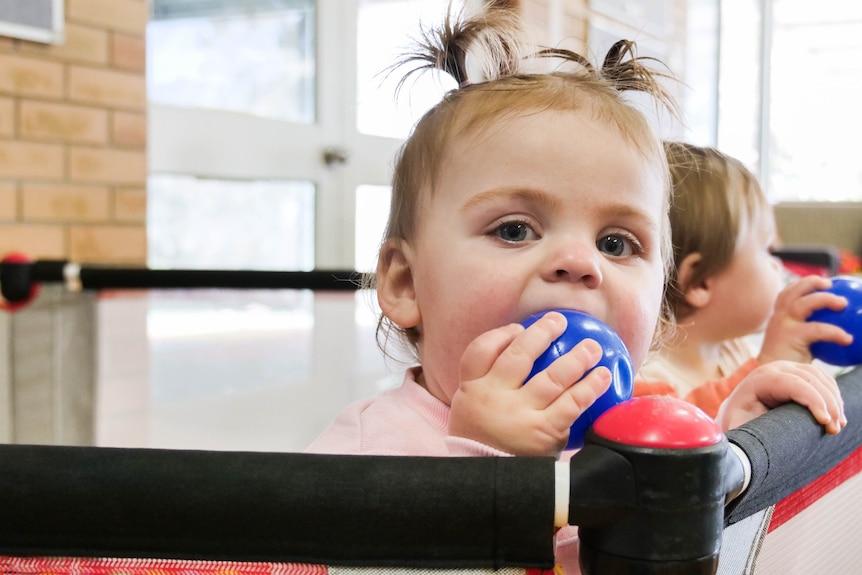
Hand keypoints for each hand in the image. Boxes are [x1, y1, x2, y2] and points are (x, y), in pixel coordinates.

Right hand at [448, 311, 611, 455]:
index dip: (500, 335)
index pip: (479, 352)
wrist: (491, 489)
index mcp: (471, 390)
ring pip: (551, 377)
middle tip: (559, 321)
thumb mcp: (472, 414)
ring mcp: (518, 415)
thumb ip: (488, 387)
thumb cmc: (487, 444)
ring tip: (592, 348)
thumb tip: (519, 351)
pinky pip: (571, 403)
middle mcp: (493, 398)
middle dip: (542, 334)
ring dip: (576, 358)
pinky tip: (602, 376)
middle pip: (518, 355)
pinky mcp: (542, 432)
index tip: (518, 329)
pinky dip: (589, 387)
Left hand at [716, 360, 845, 432]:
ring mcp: (786, 368)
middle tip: (835, 429)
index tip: (825, 423)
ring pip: (819, 377)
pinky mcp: (797, 372)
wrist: (738, 415)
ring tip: (838, 425)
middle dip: (827, 403)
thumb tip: (740, 447)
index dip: (813, 401)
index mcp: (757, 381)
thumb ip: (743, 435)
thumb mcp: (738, 430)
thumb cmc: (738, 425)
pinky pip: (822, 378)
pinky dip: (833, 394)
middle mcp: (772, 369)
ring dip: (834, 400)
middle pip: (810, 378)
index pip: (791, 384)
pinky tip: (836, 414)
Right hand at [759, 275, 852, 363]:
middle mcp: (778, 316)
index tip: (821, 283)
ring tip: (842, 303)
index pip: (787, 293)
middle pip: (792, 291)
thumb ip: (812, 335)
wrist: (769, 378)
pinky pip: (817, 329)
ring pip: (803, 303)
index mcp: (778, 316)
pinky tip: (848, 338)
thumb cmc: (787, 364)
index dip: (803, 284)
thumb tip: (842, 333)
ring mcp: (783, 325)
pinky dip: (835, 332)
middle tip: (831, 284)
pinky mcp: (790, 336)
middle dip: (811, 282)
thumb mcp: (798, 344)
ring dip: (824, 299)